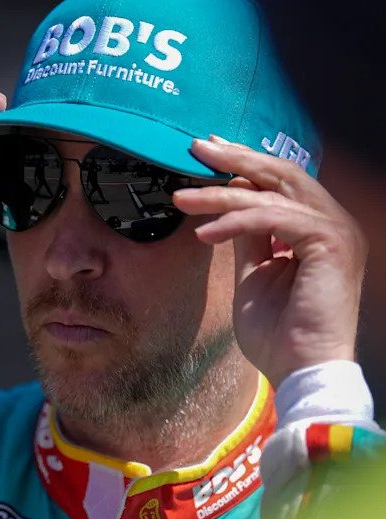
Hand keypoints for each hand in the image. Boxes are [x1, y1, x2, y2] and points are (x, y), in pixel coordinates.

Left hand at [173, 136, 367, 385]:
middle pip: (282, 173)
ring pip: (272, 193)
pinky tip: (204, 234)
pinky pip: (273, 219)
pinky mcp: (331, 244)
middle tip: (195, 147)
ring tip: (182, 198)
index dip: (244, 165)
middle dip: (235, 159)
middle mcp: (333, 223)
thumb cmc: (277, 334)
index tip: (206, 154)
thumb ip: (246, 239)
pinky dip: (235, 223)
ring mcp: (337, 231)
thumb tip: (224, 210)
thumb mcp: (253, 275)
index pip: (281, 182)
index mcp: (318, 229)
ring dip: (221, 194)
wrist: (299, 371)